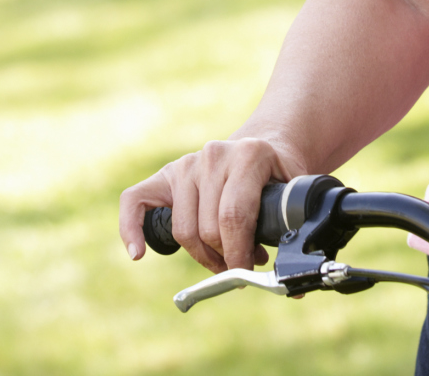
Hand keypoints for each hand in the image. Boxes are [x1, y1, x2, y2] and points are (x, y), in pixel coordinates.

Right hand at [117, 136, 302, 274]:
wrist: (264, 145)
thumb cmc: (280, 176)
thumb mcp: (296, 192)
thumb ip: (296, 228)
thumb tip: (296, 282)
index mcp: (248, 155)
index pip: (233, 215)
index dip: (238, 253)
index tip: (246, 273)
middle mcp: (213, 155)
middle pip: (207, 228)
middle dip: (224, 258)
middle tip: (241, 267)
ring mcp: (187, 163)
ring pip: (183, 229)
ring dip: (201, 255)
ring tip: (222, 259)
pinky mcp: (166, 174)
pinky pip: (135, 202)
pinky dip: (132, 229)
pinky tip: (138, 254)